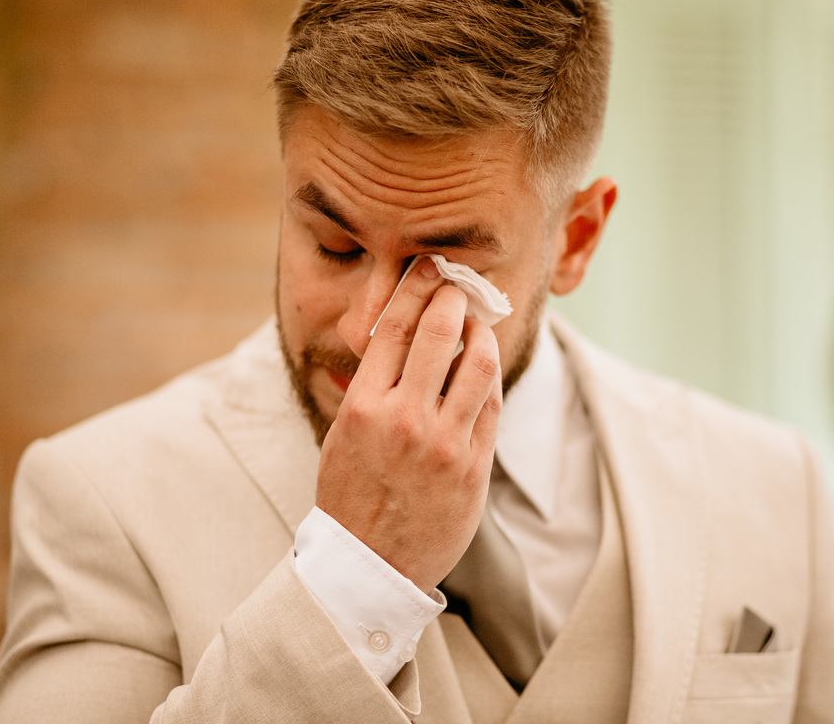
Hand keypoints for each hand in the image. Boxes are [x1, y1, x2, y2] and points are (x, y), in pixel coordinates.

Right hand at [314, 257, 502, 592]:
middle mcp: (404, 419)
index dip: (417, 288)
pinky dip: (490, 377)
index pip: (396, 327)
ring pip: (478, 364)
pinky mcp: (473, 467)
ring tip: (480, 325)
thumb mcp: (342, 434)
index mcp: (363, 406)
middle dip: (454, 299)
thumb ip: (371, 387)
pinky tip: (485, 366)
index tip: (430, 267)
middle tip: (461, 286)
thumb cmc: (351, 495)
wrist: (368, 565)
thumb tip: (401, 336)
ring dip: (483, 334)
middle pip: (441, 333)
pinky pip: (491, 405)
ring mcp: (443, 444)